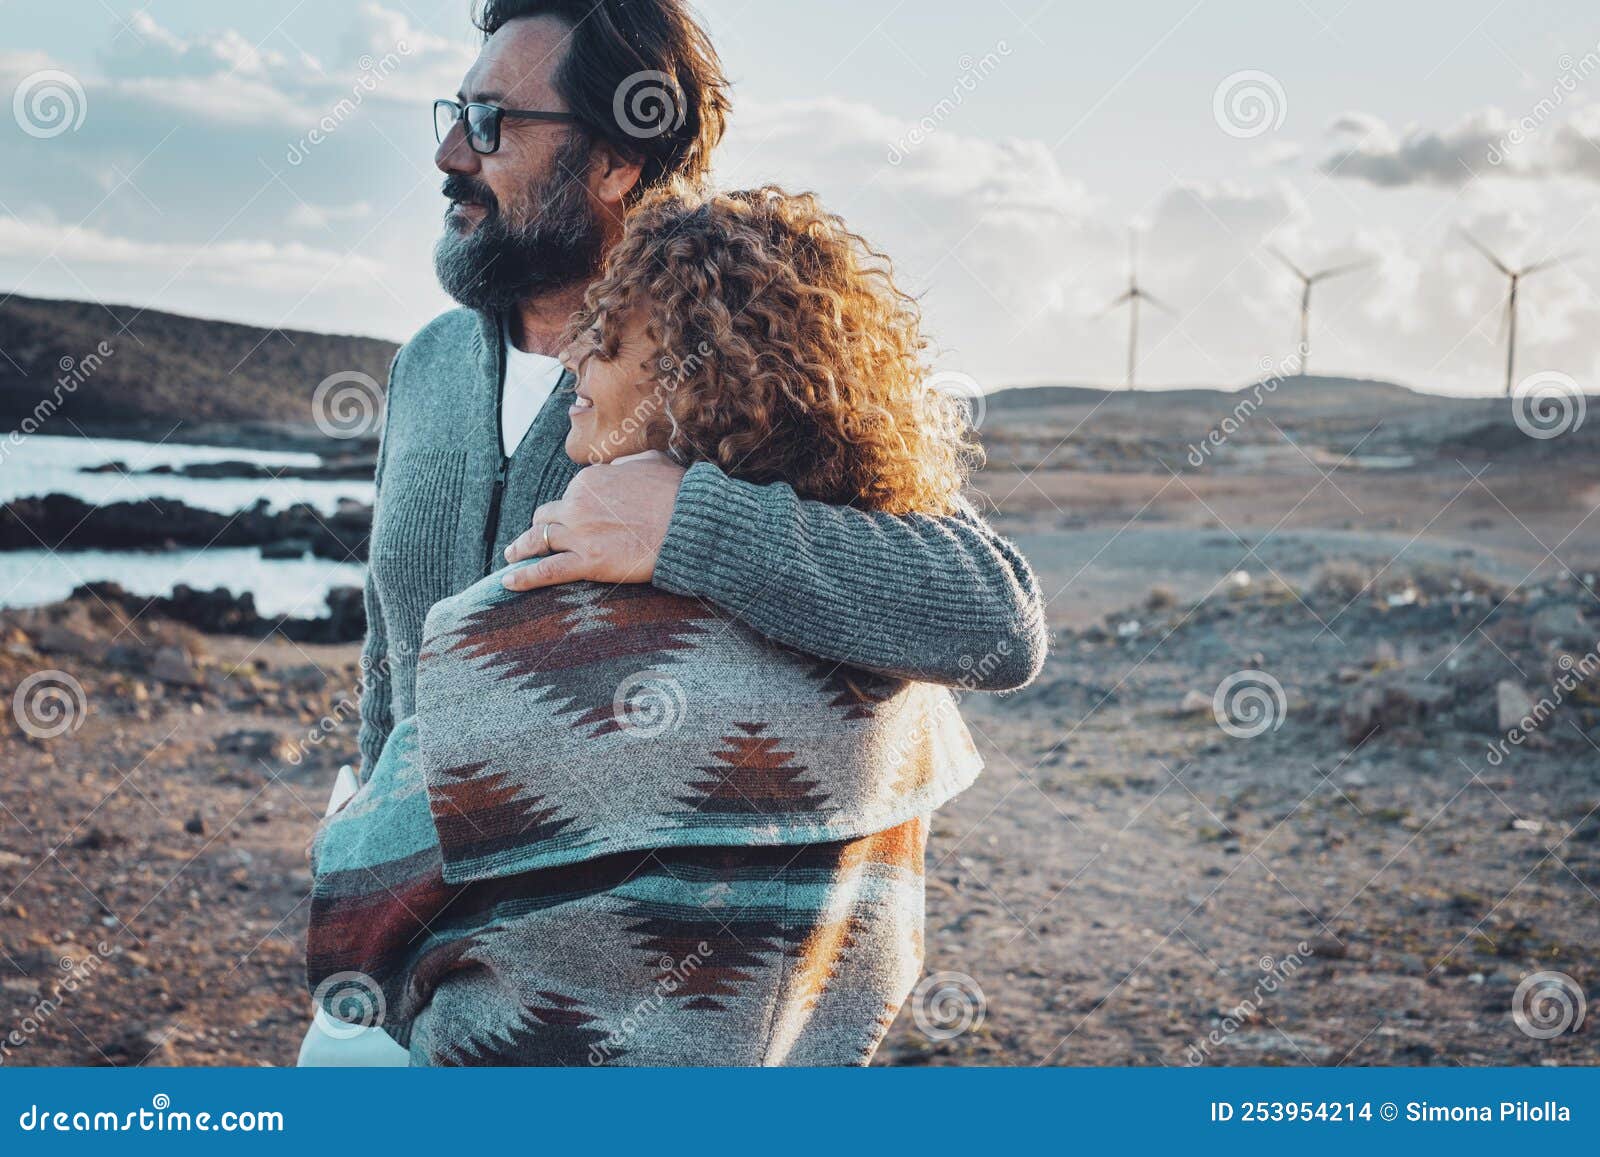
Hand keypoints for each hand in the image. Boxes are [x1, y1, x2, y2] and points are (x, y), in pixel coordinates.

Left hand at [502, 450, 686, 589]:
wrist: (690, 524)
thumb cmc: (677, 493)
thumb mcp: (649, 461)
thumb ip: (625, 464)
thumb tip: (617, 468)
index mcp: (589, 480)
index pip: (568, 495)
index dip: (568, 508)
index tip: (570, 518)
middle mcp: (577, 503)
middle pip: (546, 516)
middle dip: (538, 526)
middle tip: (530, 537)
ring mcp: (579, 534)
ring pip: (537, 540)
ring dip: (521, 548)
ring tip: (512, 556)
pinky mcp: (587, 562)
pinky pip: (546, 571)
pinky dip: (524, 577)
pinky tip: (509, 582)